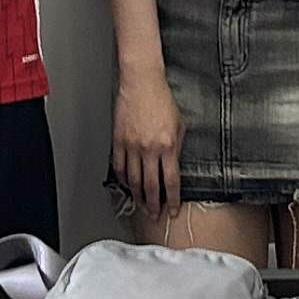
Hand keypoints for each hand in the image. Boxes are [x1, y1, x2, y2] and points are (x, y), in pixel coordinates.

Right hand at [112, 70, 183, 219]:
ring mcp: (132, 146)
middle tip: (154, 215)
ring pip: (133, 179)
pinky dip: (123, 179)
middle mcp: (149, 149)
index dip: (173, 199)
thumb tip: (173, 167)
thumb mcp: (179, 125)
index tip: (173, 209)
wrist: (142, 83)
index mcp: (168, 146)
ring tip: (141, 204)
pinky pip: (119, 166)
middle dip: (154, 204)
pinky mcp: (119, 141)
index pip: (171, 181)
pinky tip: (127, 185)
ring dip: (138, 195)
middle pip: (151, 185)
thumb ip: (177, 148)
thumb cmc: (162, 99)